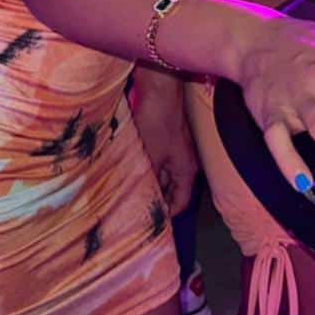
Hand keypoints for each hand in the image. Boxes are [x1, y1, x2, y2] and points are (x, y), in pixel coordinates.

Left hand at [130, 68, 197, 216]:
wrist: (158, 88)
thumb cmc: (157, 123)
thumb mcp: (151, 158)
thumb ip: (149, 182)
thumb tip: (142, 203)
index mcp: (187, 171)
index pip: (180, 203)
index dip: (166, 216)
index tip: (150, 226)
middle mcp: (183, 162)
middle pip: (171, 190)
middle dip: (155, 200)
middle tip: (134, 212)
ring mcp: (173, 149)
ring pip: (161, 174)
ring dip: (148, 182)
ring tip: (127, 194)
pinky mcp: (162, 138)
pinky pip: (154, 160)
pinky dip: (144, 167)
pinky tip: (127, 171)